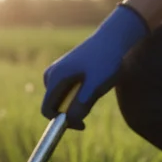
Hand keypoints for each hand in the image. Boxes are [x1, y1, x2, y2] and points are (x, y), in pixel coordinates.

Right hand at [41, 4, 148, 129]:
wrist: (113, 37)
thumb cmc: (106, 60)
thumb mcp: (96, 84)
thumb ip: (82, 103)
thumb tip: (69, 121)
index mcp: (55, 78)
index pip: (47, 110)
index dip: (62, 122)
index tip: (83, 124)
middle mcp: (51, 75)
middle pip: (54, 105)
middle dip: (71, 112)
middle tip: (94, 104)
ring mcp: (57, 71)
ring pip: (61, 98)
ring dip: (76, 102)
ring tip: (96, 89)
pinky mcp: (64, 69)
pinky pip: (66, 90)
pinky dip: (78, 94)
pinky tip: (94, 82)